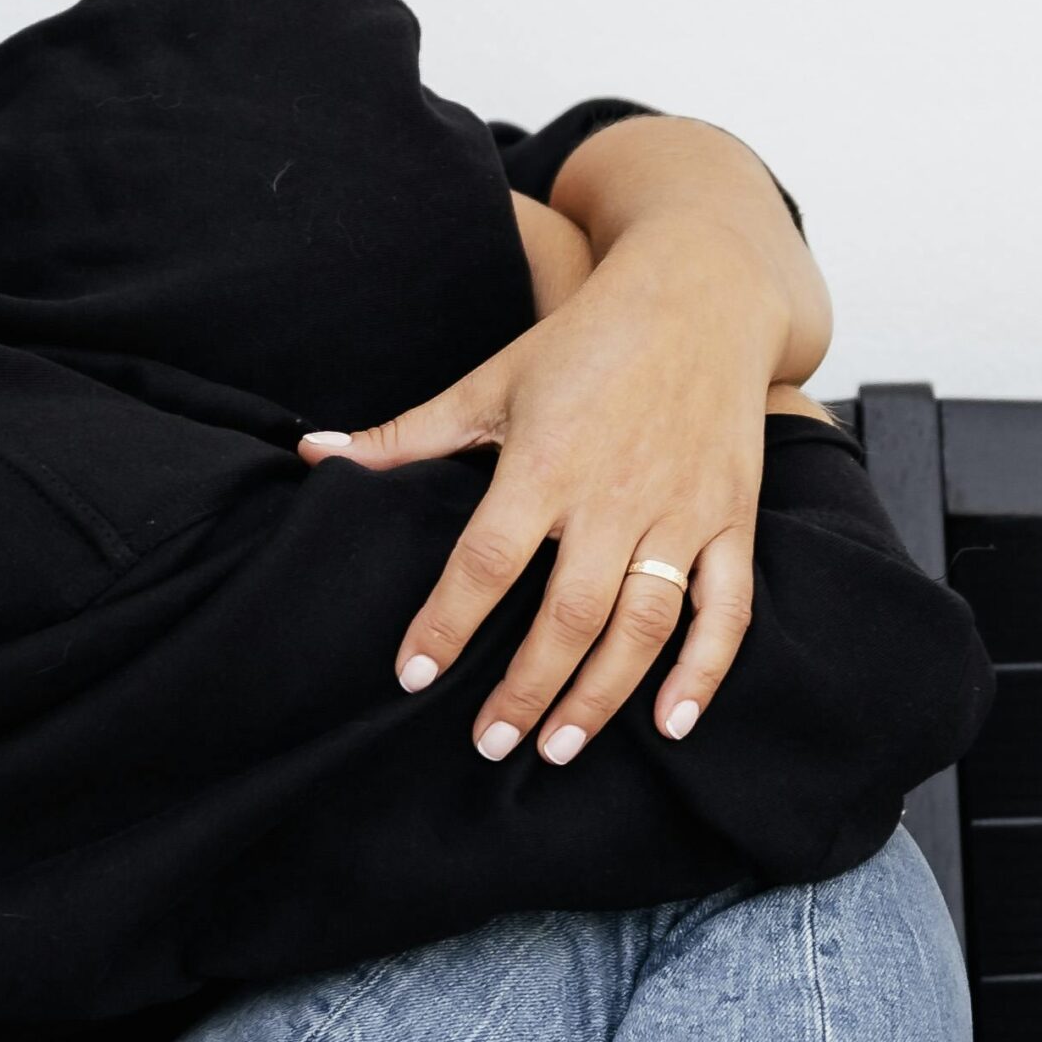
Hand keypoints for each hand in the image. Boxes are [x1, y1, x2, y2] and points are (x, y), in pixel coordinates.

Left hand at [298, 115, 828, 764]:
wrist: (703, 292)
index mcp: (545, 460)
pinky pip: (725, 609)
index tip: (412, 676)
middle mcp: (615, 493)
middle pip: (567, 613)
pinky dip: (703, 672)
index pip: (486, 559)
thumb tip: (310, 453)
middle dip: (526, 688)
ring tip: (556, 749)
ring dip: (600, 696)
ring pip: (643, 624)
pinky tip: (670, 725)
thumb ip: (405, 435)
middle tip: (488, 743)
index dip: (447, 622)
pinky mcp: (731, 520)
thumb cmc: (584, 340)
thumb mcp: (490, 380)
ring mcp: (680, 510)